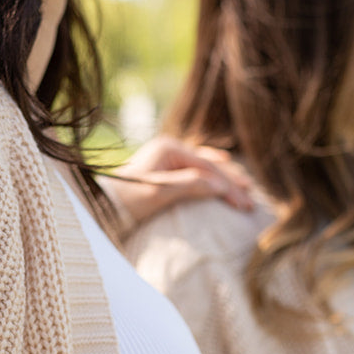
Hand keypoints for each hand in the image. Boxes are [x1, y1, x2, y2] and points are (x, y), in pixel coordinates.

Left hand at [100, 137, 254, 229]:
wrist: (101, 205)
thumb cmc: (127, 200)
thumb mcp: (159, 194)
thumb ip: (189, 186)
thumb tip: (220, 186)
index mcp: (169, 148)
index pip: (207, 168)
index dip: (228, 186)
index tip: (244, 204)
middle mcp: (170, 148)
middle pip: (209, 164)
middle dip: (232, 182)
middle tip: (251, 200)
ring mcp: (168, 157)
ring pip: (205, 164)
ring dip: (225, 176)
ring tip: (245, 187)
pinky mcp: (165, 168)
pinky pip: (196, 167)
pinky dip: (212, 172)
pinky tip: (222, 171)